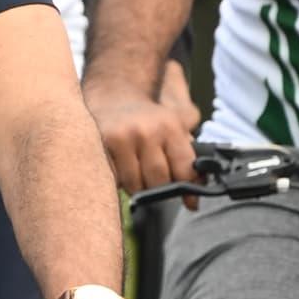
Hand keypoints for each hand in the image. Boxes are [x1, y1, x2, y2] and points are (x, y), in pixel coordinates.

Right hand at [84, 73, 194, 193]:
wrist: (115, 96)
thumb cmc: (148, 119)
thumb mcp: (173, 129)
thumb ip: (186, 156)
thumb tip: (196, 192)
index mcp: (170, 127)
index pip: (184, 168)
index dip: (189, 190)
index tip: (190, 202)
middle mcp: (147, 132)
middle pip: (159, 181)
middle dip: (160, 190)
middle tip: (157, 187)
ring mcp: (122, 139)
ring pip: (135, 185)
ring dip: (138, 188)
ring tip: (138, 176)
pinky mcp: (102, 146)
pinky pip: (114, 179)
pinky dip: (119, 182)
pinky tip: (121, 171)